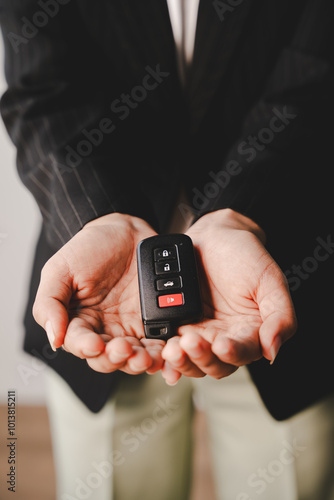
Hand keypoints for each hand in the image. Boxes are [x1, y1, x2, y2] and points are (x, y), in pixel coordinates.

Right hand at [33, 213, 165, 373]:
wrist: (124, 230)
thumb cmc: (88, 249)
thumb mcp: (60, 270)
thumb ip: (49, 304)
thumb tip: (54, 339)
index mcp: (79, 322)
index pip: (79, 344)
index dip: (86, 348)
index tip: (94, 344)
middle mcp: (105, 330)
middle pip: (107, 358)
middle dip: (115, 358)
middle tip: (124, 349)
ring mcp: (131, 327)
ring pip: (134, 356)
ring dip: (139, 361)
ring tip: (146, 357)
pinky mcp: (154, 322)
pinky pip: (158, 342)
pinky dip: (161, 351)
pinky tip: (163, 352)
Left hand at [161, 209, 296, 384]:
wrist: (214, 235)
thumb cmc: (246, 255)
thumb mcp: (270, 279)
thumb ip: (280, 315)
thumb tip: (274, 350)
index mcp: (251, 332)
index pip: (243, 354)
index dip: (232, 353)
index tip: (222, 345)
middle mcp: (224, 337)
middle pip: (214, 364)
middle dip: (201, 358)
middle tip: (190, 342)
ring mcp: (199, 332)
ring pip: (191, 360)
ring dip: (182, 359)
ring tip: (173, 348)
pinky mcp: (178, 324)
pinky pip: (171, 343)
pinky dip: (165, 351)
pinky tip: (163, 351)